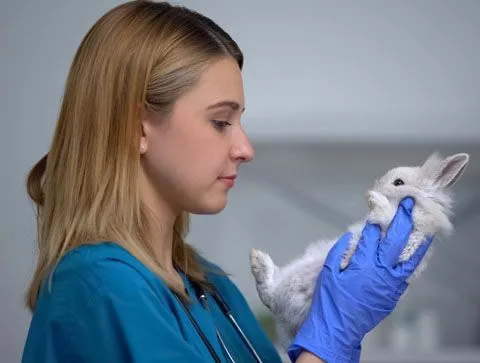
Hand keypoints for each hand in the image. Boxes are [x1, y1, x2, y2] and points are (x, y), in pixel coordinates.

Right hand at [287, 197, 433, 362]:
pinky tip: (417, 253)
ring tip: (423, 226)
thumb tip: (350, 237)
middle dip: (401, 220)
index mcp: (361, 264)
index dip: (376, 220)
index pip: (372, 236)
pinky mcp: (393, 295)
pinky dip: (413, 261)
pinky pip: (407, 275)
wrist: (338, 329)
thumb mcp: (328, 272)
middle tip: (407, 204)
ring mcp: (390, 284)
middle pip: (394, 241)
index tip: (380, 206)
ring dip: (416, 240)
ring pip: (408, 259)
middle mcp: (380, 272)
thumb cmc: (329, 299)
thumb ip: (339, 252)